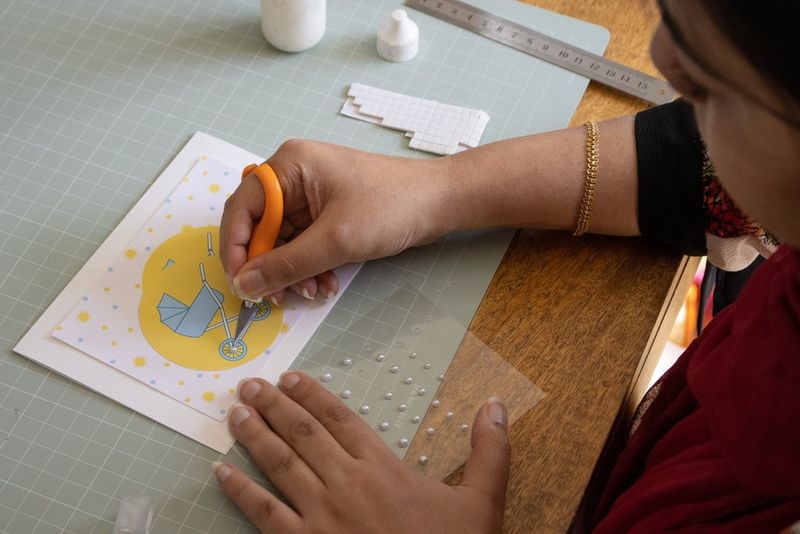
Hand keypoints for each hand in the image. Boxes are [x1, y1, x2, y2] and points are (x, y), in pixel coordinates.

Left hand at [212, 372, 510, 532]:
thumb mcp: (483, 502)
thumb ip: (489, 451)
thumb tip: (496, 405)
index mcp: (383, 467)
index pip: (340, 419)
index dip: (313, 395)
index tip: (291, 377)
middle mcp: (346, 483)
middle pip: (303, 433)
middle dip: (274, 405)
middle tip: (250, 384)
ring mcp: (321, 516)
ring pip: (280, 464)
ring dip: (255, 435)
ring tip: (235, 412)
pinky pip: (265, 514)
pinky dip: (241, 491)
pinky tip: (221, 472)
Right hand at [220, 140, 451, 302]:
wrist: (441, 202)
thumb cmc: (391, 207)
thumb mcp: (335, 241)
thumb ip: (286, 265)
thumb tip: (244, 286)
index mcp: (289, 166)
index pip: (242, 208)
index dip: (236, 249)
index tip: (241, 285)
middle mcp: (293, 176)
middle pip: (260, 227)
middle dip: (270, 266)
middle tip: (278, 298)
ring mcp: (310, 194)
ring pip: (282, 241)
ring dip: (293, 271)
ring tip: (312, 292)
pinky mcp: (327, 211)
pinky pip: (304, 243)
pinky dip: (310, 266)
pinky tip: (325, 283)